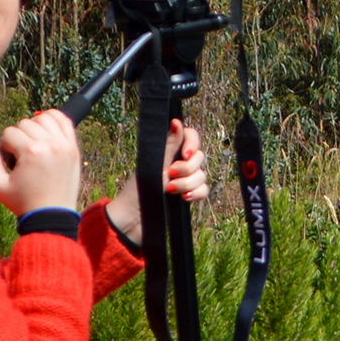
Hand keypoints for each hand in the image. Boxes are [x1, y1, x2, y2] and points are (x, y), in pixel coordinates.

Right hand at [0, 110, 82, 218]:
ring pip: (44, 118)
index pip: (9, 132)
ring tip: (32, 145)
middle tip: (21, 157)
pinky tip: (46, 129)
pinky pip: (64, 120)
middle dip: (18, 138)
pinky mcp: (73, 147)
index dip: (5, 147)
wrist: (51, 215)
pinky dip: (54, 119)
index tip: (11, 163)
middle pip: (25, 123)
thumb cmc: (23, 202)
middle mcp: (50, 144)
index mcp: (31, 152)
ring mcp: (64, 144)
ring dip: (34, 128)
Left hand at [107, 122, 209, 243]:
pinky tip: (183, 199)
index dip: (192, 144)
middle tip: (170, 175)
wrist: (135, 219)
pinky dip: (195, 194)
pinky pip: (204, 190)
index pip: (191, 136)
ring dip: (187, 184)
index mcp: (169, 151)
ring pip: (202, 175)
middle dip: (187, 169)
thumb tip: (177, 121)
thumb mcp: (156, 164)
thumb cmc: (139, 189)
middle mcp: (179, 163)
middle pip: (199, 157)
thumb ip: (170, 144)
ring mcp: (185, 180)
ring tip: (170, 191)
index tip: (185, 154)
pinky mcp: (189, 195)